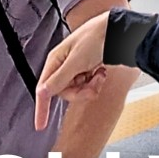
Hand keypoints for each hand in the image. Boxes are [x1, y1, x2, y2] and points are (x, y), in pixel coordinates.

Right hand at [34, 13, 109, 129]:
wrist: (118, 31)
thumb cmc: (95, 39)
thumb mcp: (76, 62)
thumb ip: (59, 79)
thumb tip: (42, 93)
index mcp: (55, 60)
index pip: (44, 89)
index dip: (42, 108)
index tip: (40, 126)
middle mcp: (63, 64)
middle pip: (64, 92)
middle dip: (80, 92)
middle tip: (91, 85)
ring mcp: (76, 67)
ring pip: (78, 90)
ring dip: (90, 86)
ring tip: (99, 75)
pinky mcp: (88, 68)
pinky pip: (88, 84)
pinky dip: (96, 81)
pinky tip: (101, 71)